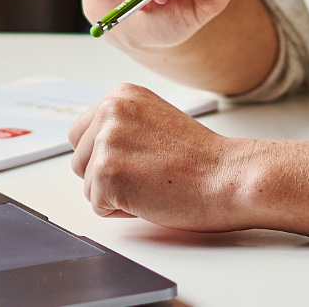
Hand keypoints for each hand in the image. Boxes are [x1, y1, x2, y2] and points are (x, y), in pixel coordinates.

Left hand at [67, 83, 255, 231]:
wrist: (229, 177)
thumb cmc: (202, 159)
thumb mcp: (155, 122)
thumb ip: (123, 126)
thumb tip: (93, 147)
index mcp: (121, 95)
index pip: (82, 134)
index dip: (107, 156)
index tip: (138, 159)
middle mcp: (109, 111)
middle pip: (79, 160)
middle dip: (106, 175)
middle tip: (147, 174)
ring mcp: (106, 143)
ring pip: (87, 185)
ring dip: (115, 194)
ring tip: (151, 184)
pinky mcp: (107, 175)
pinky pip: (97, 206)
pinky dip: (121, 212)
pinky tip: (150, 197)